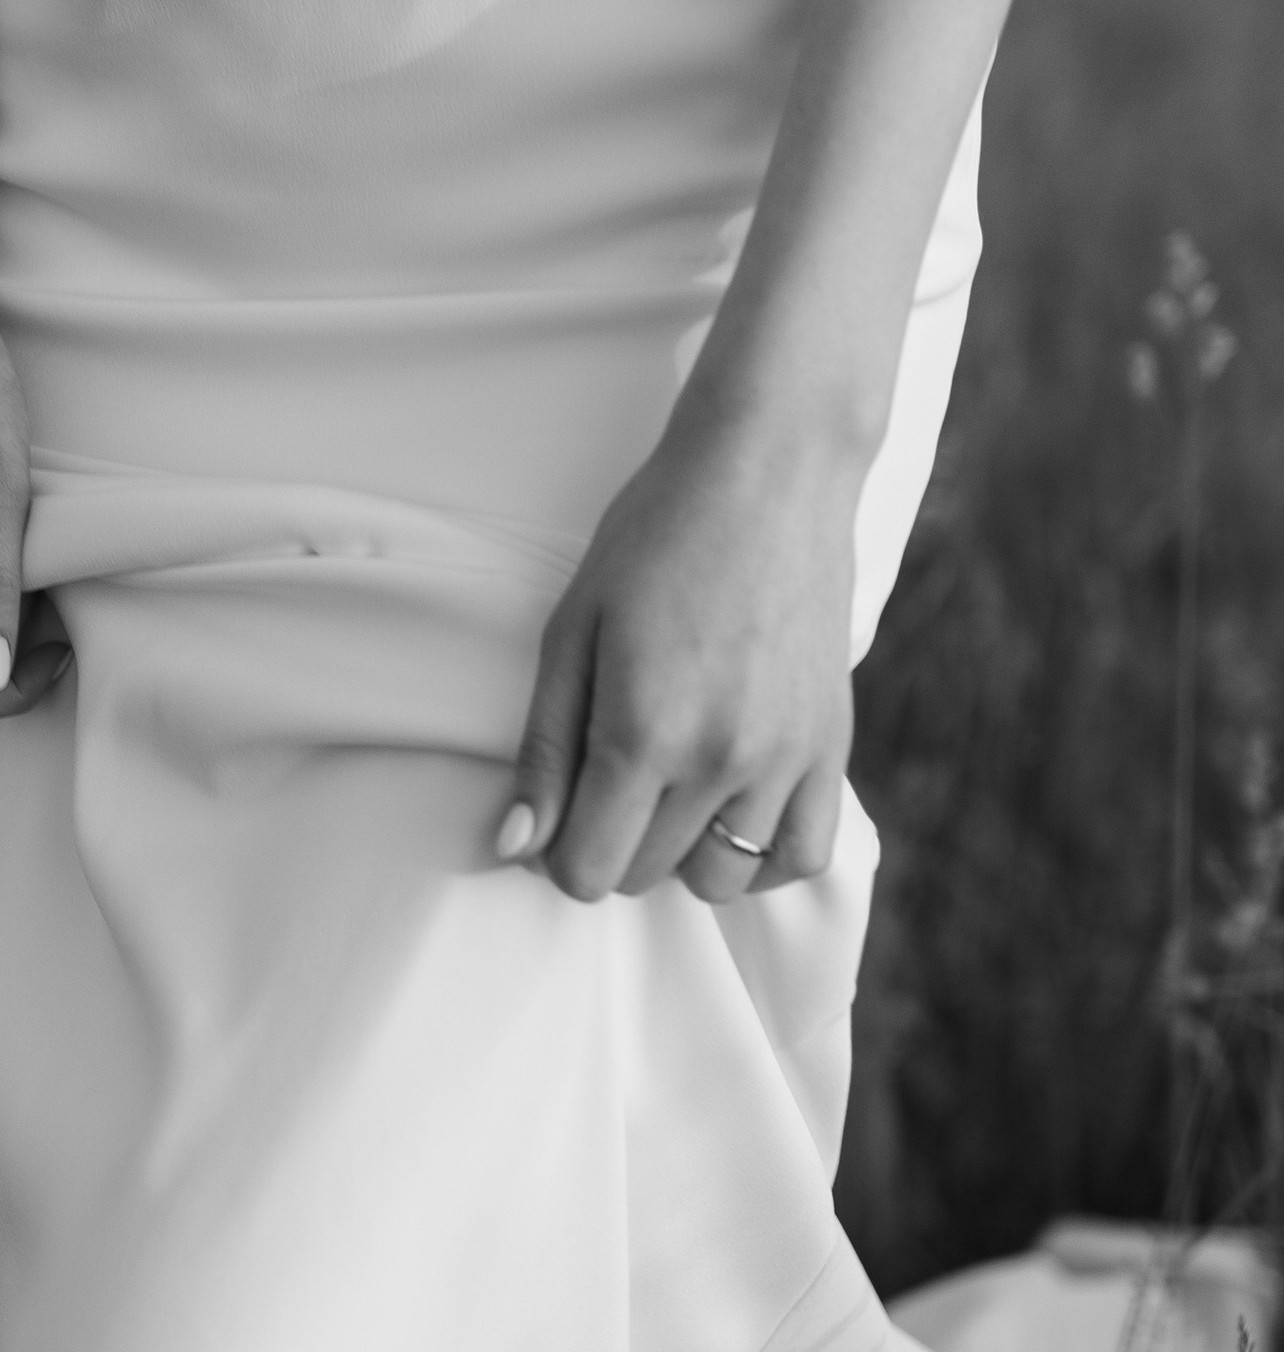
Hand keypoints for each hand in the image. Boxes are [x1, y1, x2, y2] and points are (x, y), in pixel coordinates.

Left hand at [498, 397, 863, 905]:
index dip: (555, 854)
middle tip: (603, 775)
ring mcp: (786, 759)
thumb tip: (518, 847)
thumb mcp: (572, 631)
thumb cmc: (655, 536)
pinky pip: (802, 856)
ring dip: (680, 854)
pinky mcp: (832, 745)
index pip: (588, 871)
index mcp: (644, 732)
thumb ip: (544, 748)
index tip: (554, 809)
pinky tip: (729, 813)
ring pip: (722, 879)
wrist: (770, 472)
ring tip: (665, 789)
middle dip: (609, 843)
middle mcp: (721, 761)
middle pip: (645, 874)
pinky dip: (762, 856)